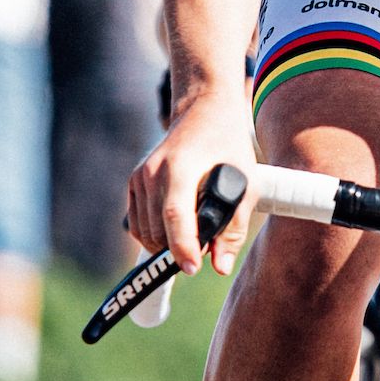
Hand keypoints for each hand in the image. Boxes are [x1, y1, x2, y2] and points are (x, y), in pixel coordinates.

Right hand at [127, 90, 255, 274]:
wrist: (204, 111)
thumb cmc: (229, 147)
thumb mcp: (245, 183)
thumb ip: (233, 227)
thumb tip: (220, 266)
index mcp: (179, 168)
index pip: (175, 216)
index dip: (182, 246)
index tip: (193, 268)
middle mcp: (152, 173)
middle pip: (158, 230)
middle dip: (179, 249)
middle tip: (206, 250)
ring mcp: (139, 177)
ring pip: (145, 232)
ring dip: (167, 244)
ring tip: (195, 237)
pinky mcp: (134, 183)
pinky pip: (137, 223)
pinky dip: (154, 234)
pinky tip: (176, 230)